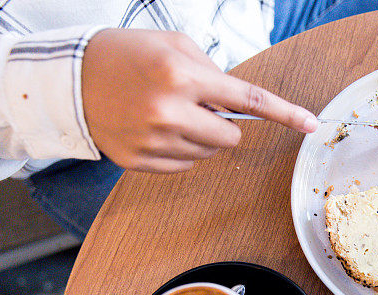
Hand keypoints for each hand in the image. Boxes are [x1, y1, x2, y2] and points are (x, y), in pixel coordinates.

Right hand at [81, 29, 317, 172]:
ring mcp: (154, 141)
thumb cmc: (124, 55)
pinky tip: (154, 130)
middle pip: (231, 137)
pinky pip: (184, 165)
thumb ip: (212, 73)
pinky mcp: (140, 162)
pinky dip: (179, 150)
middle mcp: (170, 112)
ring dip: (199, 136)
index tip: (311, 124)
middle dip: (223, 124)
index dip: (284, 113)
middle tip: (195, 105)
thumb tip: (239, 105)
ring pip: (208, 153)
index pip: (247, 100)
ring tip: (166, 113)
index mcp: (181, 76)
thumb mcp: (172, 45)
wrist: (66, 79)